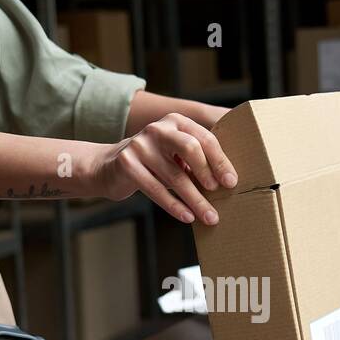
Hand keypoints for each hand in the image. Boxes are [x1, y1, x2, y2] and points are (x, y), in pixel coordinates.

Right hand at [92, 112, 237, 224]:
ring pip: (175, 176)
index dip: (220, 161)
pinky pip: (156, 189)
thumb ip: (196, 161)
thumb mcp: (175, 156)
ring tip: (209, 217)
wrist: (108, 167)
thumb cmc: (153, 164)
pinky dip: (174, 206)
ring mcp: (140, 145)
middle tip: (221, 193)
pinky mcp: (127, 163)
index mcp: (176, 122)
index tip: (231, 182)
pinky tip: (187, 217)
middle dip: (208, 173)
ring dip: (196, 200)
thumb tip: (227, 183)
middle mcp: (158, 129)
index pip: (204, 138)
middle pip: (190, 148)